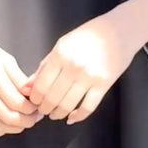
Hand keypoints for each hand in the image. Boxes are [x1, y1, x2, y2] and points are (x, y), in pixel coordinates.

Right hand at [0, 14, 42, 136]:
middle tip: (36, 116)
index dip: (32, 108)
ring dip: (16, 127)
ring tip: (25, 120)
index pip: (17, 102)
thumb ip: (20, 79)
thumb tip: (33, 95)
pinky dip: (2, 129)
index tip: (39, 105)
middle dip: (27, 120)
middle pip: (9, 117)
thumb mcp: (6, 59)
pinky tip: (9, 122)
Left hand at [20, 11, 136, 124]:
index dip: (35, 98)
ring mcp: (90, 77)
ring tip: (55, 114)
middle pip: (52, 98)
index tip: (34, 102)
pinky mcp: (104, 84)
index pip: (41, 85)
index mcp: (60, 55)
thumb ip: (45, 66)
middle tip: (43, 110)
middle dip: (44, 109)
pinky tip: (72, 117)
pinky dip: (78, 116)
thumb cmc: (89, 35)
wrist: (120, 30)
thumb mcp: (62, 45)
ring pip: (68, 105)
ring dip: (58, 114)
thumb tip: (28, 86)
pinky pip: (88, 107)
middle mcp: (73, 66)